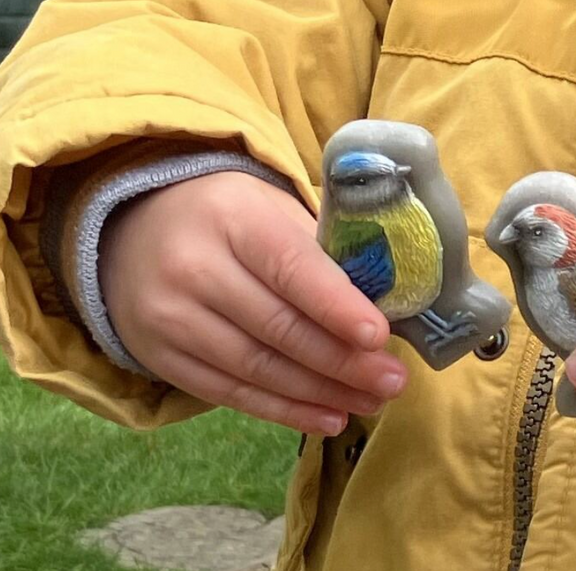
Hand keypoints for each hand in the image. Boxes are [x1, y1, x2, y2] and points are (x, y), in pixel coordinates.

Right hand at [101, 171, 407, 433]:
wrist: (133, 232)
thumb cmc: (229, 216)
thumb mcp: (271, 207)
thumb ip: (321, 245)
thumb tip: (385, 295)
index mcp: (233, 218)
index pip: (290, 267)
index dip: (336, 305)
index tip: (378, 336)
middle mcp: (194, 269)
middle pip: (278, 327)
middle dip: (342, 361)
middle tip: (393, 381)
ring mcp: (170, 319)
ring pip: (257, 368)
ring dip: (320, 393)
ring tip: (370, 402)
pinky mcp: (161, 359)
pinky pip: (230, 394)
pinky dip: (283, 409)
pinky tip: (327, 416)